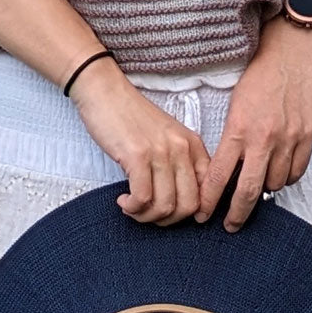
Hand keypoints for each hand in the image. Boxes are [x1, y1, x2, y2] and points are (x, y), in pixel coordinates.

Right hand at [70, 57, 210, 226]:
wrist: (105, 92)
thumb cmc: (131, 118)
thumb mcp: (165, 137)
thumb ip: (178, 163)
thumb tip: (180, 204)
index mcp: (192, 144)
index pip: (207, 190)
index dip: (191, 213)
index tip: (171, 214)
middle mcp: (181, 148)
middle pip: (189, 205)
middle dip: (167, 220)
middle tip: (148, 214)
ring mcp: (161, 151)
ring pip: (165, 206)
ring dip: (146, 216)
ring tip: (132, 207)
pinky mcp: (137, 155)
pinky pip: (142, 199)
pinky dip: (132, 208)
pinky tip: (123, 201)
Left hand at [197, 16, 311, 231]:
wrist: (290, 53)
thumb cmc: (258, 75)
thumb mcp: (235, 104)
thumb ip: (233, 137)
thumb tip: (227, 169)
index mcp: (238, 129)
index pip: (218, 176)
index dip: (209, 201)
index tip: (202, 215)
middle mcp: (264, 139)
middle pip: (247, 192)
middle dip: (236, 215)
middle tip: (229, 226)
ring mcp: (288, 139)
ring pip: (274, 184)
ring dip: (263, 189)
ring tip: (256, 185)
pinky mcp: (308, 136)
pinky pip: (296, 172)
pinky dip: (285, 177)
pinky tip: (277, 172)